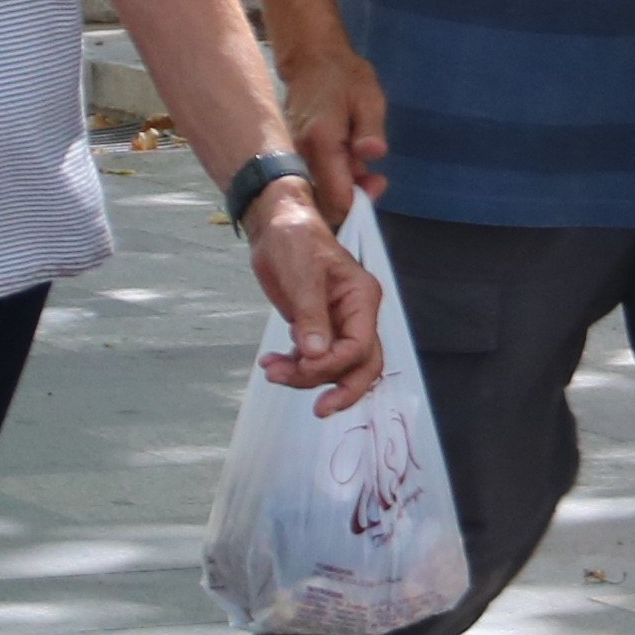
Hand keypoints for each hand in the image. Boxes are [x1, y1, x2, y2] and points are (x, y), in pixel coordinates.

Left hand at [241, 186, 384, 411]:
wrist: (274, 226)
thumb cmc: (293, 236)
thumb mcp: (301, 272)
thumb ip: (310, 314)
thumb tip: (316, 352)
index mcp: (361, 297)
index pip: (361, 344)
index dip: (336, 364)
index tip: (305, 366)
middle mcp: (356, 315)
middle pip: (361, 365)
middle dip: (338, 388)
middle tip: (318, 409)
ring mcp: (338, 324)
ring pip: (335, 368)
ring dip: (306, 378)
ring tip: (273, 370)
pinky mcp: (317, 330)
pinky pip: (314, 361)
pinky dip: (295, 368)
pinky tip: (273, 364)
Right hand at [281, 37, 390, 204]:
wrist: (311, 57)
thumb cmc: (344, 75)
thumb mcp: (368, 97)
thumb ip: (370, 129)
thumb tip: (373, 154)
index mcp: (320, 143)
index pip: (335, 197)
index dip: (360, 202)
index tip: (379, 181)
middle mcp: (301, 155)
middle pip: (324, 203)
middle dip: (352, 199)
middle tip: (375, 176)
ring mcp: (295, 156)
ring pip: (319, 192)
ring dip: (345, 188)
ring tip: (363, 161)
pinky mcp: (295, 153)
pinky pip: (314, 178)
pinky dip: (335, 177)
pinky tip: (349, 158)